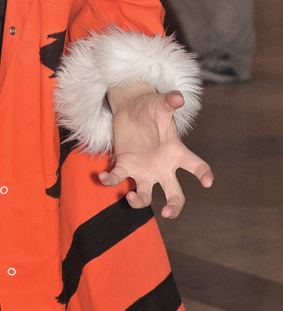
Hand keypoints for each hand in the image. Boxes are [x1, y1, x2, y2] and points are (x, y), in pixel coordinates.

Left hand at [98, 84, 212, 218]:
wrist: (130, 108)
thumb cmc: (150, 108)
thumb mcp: (160, 104)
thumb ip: (169, 101)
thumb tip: (178, 97)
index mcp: (176, 153)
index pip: (195, 165)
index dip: (203, 173)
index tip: (207, 182)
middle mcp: (162, 167)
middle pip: (175, 194)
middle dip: (174, 206)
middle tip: (168, 213)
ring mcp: (144, 170)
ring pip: (146, 196)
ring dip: (139, 202)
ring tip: (131, 197)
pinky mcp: (125, 167)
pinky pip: (118, 179)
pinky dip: (110, 181)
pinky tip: (102, 177)